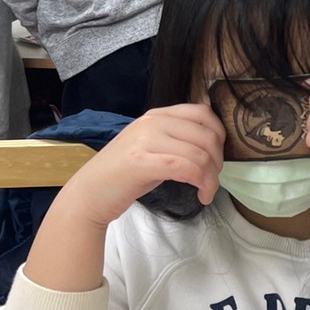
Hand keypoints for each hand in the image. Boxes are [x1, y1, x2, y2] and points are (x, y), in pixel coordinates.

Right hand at [58, 104, 223, 228]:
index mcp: (156, 115)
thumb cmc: (124, 175)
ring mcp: (145, 140)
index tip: (217, 157)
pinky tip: (201, 196)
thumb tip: (212, 143)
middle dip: (218, 161)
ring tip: (207, 191)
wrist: (89, 194)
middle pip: (206, 135)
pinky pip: (185, 167)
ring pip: (199, 154)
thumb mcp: (153, 147)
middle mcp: (152, 122)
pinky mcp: (141, 162)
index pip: (202, 113)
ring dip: (212, 178)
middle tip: (212, 180)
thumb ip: (177, 139)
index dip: (220, 134)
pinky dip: (201, 183)